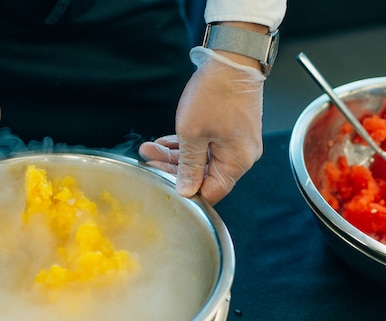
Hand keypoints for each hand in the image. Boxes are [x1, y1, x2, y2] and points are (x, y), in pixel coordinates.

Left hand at [139, 46, 265, 204]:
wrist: (232, 58)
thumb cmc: (216, 92)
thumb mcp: (193, 133)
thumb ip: (189, 165)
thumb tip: (187, 191)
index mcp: (237, 161)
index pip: (211, 192)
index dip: (186, 191)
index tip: (163, 182)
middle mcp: (241, 155)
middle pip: (203, 175)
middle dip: (172, 167)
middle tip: (148, 157)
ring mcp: (236, 141)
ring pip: (201, 159)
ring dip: (175, 154)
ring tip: (150, 147)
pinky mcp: (230, 129)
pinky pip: (206, 145)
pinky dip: (187, 144)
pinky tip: (166, 141)